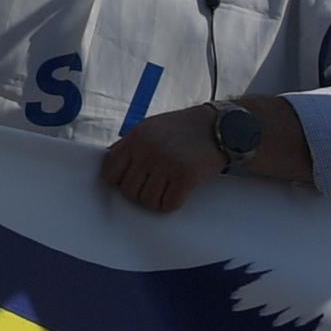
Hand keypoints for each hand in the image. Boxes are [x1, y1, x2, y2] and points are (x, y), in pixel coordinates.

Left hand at [97, 116, 213, 214]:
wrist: (220, 126)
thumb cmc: (183, 128)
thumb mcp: (150, 128)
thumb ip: (130, 146)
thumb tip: (112, 171)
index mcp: (136, 137)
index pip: (110, 172)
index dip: (120, 181)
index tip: (133, 181)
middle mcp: (148, 150)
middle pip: (128, 190)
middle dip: (139, 193)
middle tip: (154, 187)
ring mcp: (166, 163)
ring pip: (147, 201)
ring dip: (156, 200)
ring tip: (167, 189)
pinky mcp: (186, 176)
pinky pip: (168, 204)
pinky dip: (172, 203)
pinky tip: (179, 193)